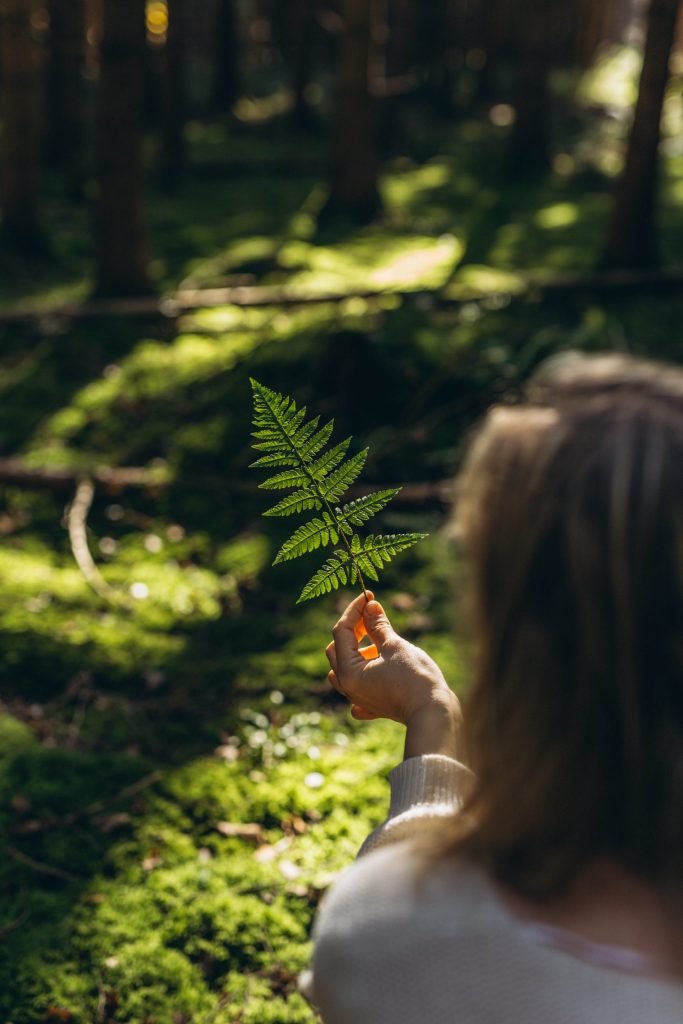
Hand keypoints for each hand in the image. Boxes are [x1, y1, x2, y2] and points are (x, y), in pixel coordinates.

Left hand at [326, 592, 463, 760]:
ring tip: (378, 642)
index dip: (354, 610)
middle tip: (371, 615)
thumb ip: (377, 625)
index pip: (341, 632)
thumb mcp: (395, 645)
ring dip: (356, 651)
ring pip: (344, 669)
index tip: (368, 596)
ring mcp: (359, 699)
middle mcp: (348, 687)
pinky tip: (375, 670)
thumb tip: (369, 605)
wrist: (434, 714)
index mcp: (349, 672)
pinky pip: (357, 689)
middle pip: (338, 650)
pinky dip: (363, 675)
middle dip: (352, 629)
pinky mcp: (373, 706)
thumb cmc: (415, 678)